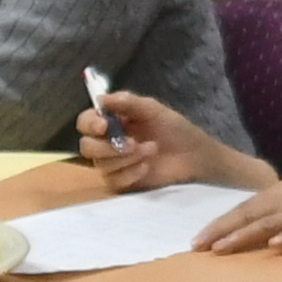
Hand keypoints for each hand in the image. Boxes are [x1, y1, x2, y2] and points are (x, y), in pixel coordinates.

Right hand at [81, 90, 269, 191]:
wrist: (196, 157)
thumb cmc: (176, 130)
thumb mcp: (155, 111)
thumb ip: (129, 103)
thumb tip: (101, 98)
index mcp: (113, 122)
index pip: (85, 122)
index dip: (90, 124)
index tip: (104, 125)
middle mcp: (108, 143)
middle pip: (87, 147)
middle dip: (108, 146)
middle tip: (133, 143)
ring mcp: (114, 165)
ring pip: (101, 165)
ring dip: (126, 158)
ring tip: (151, 150)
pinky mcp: (122, 183)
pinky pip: (114, 180)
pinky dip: (131, 172)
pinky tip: (147, 167)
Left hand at [200, 169, 281, 253]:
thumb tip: (264, 232)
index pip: (249, 206)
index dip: (223, 222)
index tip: (198, 239)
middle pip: (252, 213)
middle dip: (222, 229)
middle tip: (196, 247)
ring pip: (272, 221)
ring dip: (245, 235)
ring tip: (222, 249)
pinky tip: (275, 247)